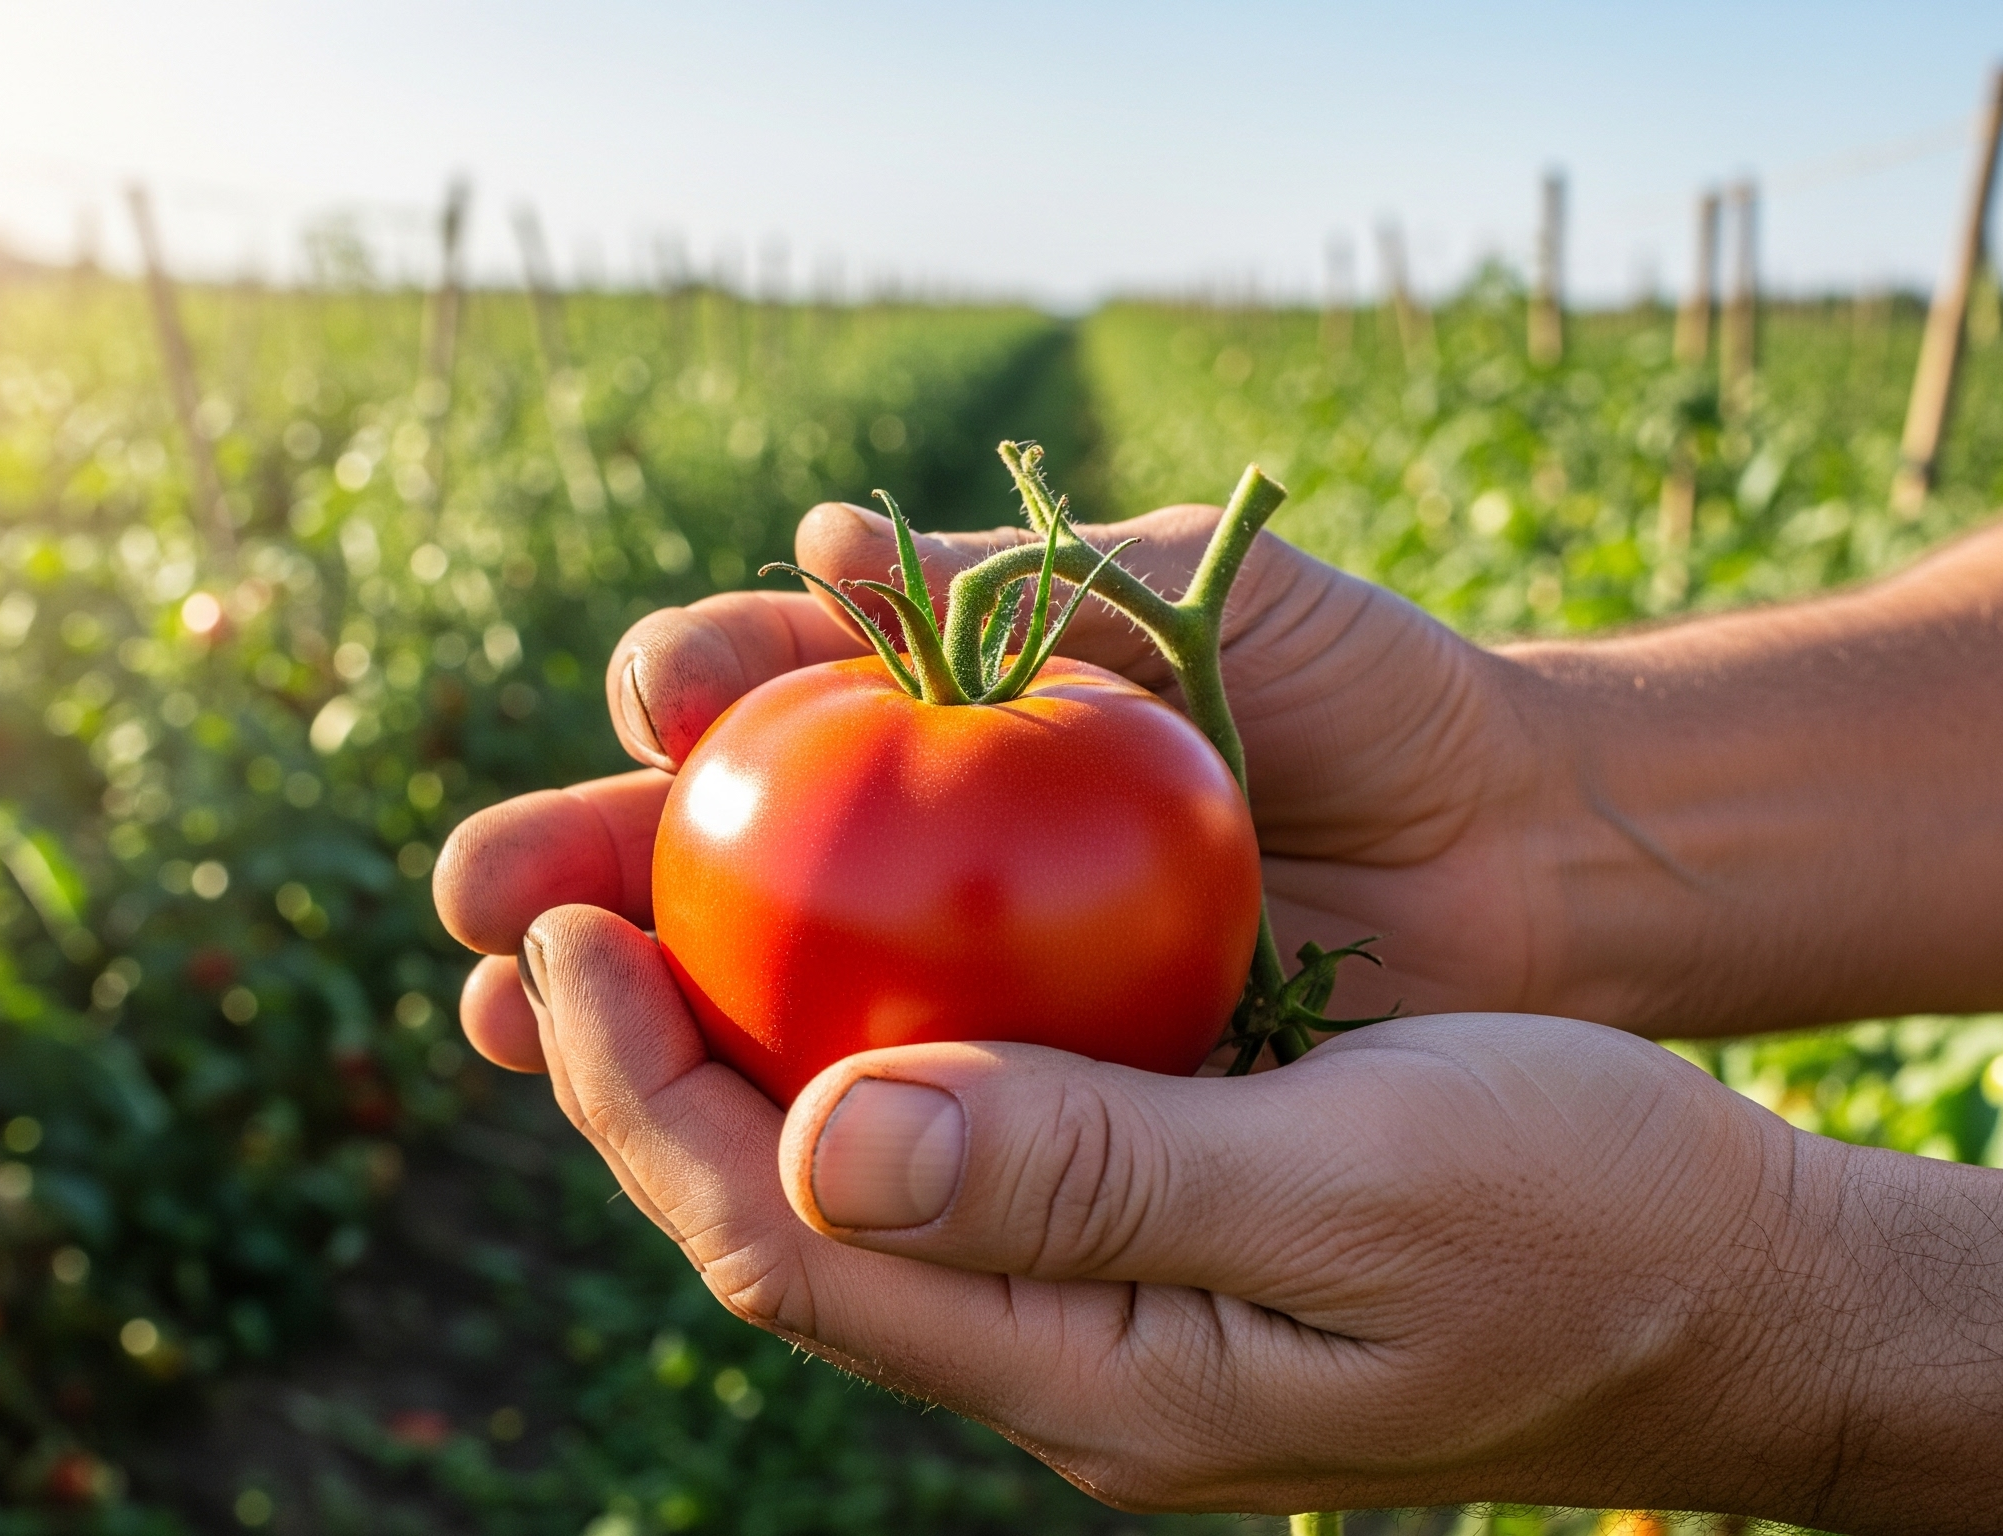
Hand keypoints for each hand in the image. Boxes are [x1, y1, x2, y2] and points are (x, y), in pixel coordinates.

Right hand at [435, 498, 1563, 1070]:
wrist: (1525, 850)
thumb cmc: (1365, 690)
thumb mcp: (1199, 597)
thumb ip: (1021, 574)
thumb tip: (826, 540)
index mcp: (937, 722)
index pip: (768, 708)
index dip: (685, 703)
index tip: (650, 701)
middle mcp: (923, 867)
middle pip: (718, 870)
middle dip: (583, 875)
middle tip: (477, 897)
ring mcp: (977, 999)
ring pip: (767, 1012)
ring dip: (633, 1022)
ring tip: (511, 1023)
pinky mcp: (1045, 1111)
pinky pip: (900, 1121)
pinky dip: (800, 1128)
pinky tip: (713, 1139)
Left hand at [501, 901, 1813, 1516]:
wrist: (1743, 1290)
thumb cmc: (1587, 1215)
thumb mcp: (1354, 1175)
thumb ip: (1093, 1171)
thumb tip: (820, 1142)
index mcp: (1098, 1372)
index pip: (791, 1250)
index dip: (648, 1099)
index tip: (561, 938)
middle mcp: (1072, 1362)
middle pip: (790, 1230)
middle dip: (643, 1078)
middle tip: (539, 898)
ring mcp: (1116, 1313)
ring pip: (864, 1190)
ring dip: (740, 1057)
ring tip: (641, 908)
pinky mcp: (1167, 1246)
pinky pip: (969, 1151)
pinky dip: (883, 1041)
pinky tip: (859, 941)